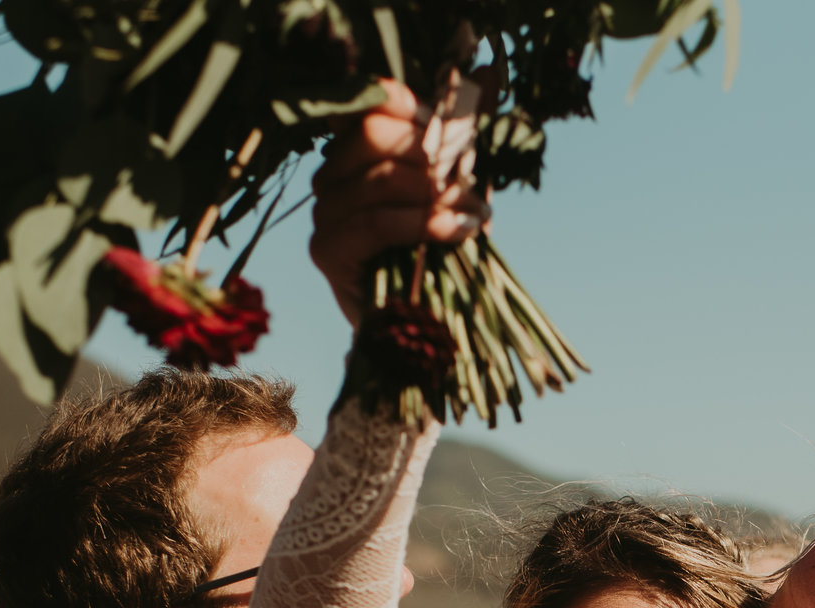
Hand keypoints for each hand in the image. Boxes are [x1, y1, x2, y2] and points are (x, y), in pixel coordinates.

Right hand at [308, 80, 489, 325]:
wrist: (419, 329)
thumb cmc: (439, 253)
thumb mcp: (456, 187)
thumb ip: (463, 135)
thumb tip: (490, 71)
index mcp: (356, 152)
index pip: (371, 103)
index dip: (415, 108)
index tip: (455, 132)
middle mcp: (332, 175)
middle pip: (376, 134)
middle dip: (434, 157)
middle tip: (473, 187)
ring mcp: (324, 212)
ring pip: (383, 178)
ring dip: (440, 195)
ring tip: (477, 217)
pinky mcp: (326, 250)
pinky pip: (377, 221)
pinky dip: (424, 223)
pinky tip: (458, 232)